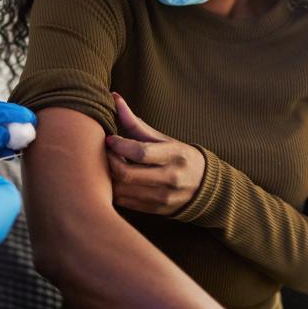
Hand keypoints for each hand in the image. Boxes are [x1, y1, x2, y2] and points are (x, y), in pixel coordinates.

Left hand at [107, 93, 204, 215]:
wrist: (203, 187)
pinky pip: (125, 202)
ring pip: (122, 190)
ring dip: (108, 177)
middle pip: (127, 174)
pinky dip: (113, 190)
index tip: (109, 139)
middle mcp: (170, 178)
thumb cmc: (177, 156)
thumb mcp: (162, 139)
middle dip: (109, 162)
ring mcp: (162, 197)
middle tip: (103, 153)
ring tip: (106, 165)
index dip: (119, 145)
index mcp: (174, 155)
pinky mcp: (155, 210)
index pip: (140, 152)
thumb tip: (114, 97)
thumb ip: (136, 123)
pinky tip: (112, 179)